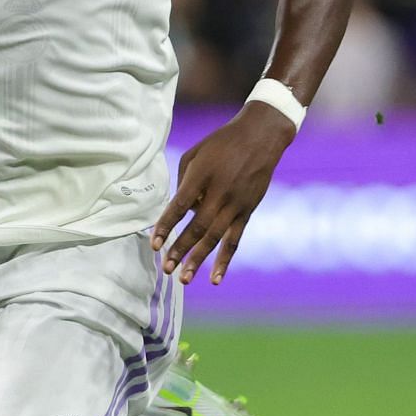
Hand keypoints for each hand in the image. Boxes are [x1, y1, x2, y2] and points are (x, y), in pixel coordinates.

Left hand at [150, 103, 293, 284]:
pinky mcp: (247, 211)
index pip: (179, 206)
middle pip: (197, 227)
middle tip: (165, 268)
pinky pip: (235, 240)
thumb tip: (181, 212)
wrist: (260, 136)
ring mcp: (235, 204)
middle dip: (179, 249)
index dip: (166, 226)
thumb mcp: (195, 154)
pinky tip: (215, 279)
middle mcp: (219, 192)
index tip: (154, 244)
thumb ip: (183, 183)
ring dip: (198, 260)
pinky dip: (225, 260)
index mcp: (202, 175)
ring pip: (215, 238)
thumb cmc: (221, 143)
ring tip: (184, 278)